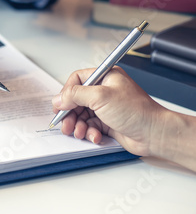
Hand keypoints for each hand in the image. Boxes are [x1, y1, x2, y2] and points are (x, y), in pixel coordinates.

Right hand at [51, 67, 166, 156]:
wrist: (154, 134)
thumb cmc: (136, 111)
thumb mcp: (100, 97)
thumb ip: (75, 95)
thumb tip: (58, 98)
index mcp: (105, 77)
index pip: (77, 80)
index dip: (66, 93)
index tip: (60, 105)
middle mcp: (104, 91)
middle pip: (76, 100)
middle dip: (70, 113)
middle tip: (66, 124)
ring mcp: (105, 107)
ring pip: (81, 115)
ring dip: (78, 125)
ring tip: (79, 132)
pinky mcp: (107, 122)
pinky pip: (89, 126)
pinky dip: (89, 132)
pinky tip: (94, 136)